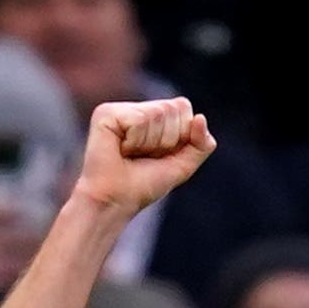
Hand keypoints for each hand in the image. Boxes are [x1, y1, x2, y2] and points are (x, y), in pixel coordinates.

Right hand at [71, 97, 214, 216]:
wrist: (117, 200)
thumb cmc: (145, 184)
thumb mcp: (183, 165)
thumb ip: (202, 144)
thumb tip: (200, 117)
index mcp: (155, 115)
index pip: (184, 107)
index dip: (181, 136)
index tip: (161, 154)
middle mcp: (138, 108)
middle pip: (173, 108)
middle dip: (167, 140)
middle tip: (145, 156)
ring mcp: (121, 109)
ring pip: (157, 113)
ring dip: (150, 143)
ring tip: (131, 154)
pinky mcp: (106, 113)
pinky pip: (139, 120)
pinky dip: (136, 141)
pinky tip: (121, 149)